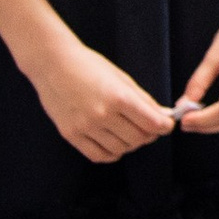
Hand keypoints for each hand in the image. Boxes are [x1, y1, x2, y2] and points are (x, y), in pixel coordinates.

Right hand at [30, 32, 176, 163]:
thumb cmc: (88, 65)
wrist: (52, 63)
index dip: (165, 126)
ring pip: (121, 149)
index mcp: (118, 97)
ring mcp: (85, 127)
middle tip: (148, 127)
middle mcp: (102, 115)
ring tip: (130, 132)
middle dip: (149, 135)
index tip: (166, 124)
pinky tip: (114, 143)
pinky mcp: (71, 135)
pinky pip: (98, 155)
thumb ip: (143, 100)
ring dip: (131, 144)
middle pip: (138, 138)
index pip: (152, 123)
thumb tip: (163, 116)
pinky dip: (112, 153)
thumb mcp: (121, 78)